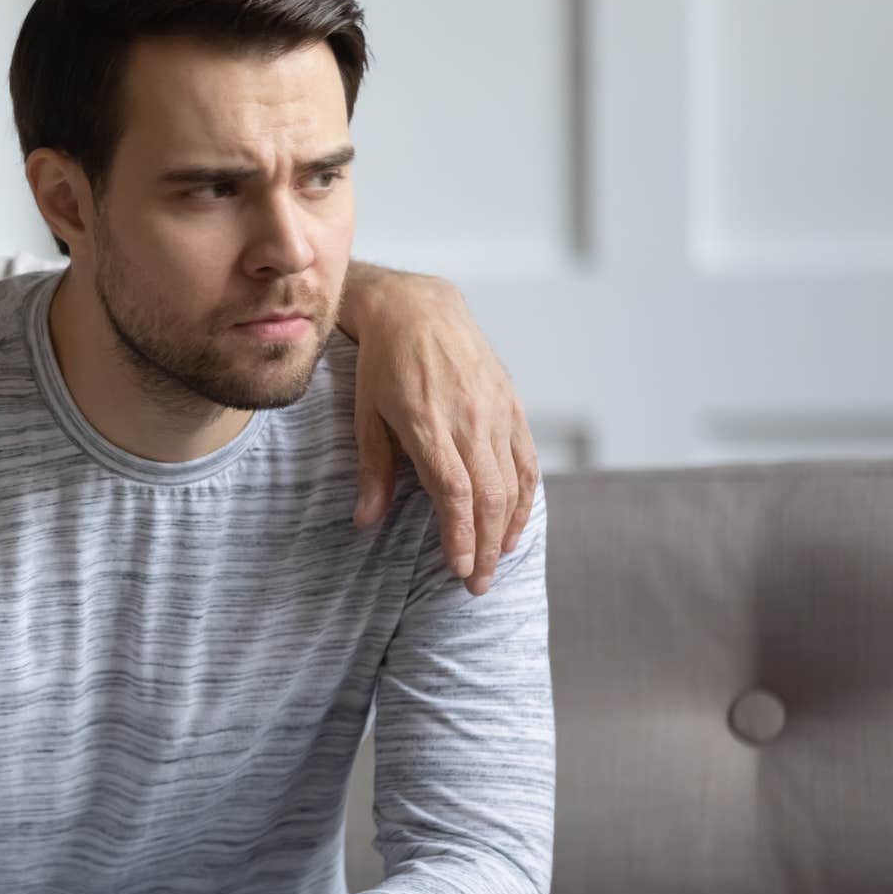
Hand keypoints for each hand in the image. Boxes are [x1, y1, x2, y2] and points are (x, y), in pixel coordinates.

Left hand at [343, 269, 536, 595]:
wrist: (419, 308)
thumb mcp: (365, 414)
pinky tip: (514, 526)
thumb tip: (365, 521)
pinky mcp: (511, 406)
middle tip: (475, 585)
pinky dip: (526, 499)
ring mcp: (495, 412)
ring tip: (494, 564)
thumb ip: (372, 469)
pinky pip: (527, 461)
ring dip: (506, 530)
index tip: (458, 570)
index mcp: (428, 423)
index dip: (459, 536)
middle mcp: (468, 419)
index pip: (454, 492)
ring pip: (513, 483)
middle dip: (484, 547)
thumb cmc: (383, 364)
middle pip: (488, 497)